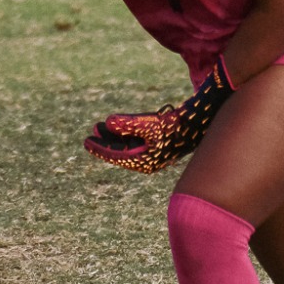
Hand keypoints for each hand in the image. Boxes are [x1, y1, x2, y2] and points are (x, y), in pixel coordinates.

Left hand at [84, 58, 236, 172]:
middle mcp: (147, 160)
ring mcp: (153, 152)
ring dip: (114, 136)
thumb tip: (108, 122)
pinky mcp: (157, 143)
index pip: (117, 156)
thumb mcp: (149, 124)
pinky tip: (116, 124)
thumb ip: (128, 124)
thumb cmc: (173, 126)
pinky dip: (125, 132)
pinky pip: (135, 140)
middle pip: (120, 152)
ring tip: (99, 126)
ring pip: (127, 145)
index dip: (100, 148)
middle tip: (91, 133)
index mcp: (144, 162)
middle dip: (105, 141)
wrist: (197, 123)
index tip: (86, 141)